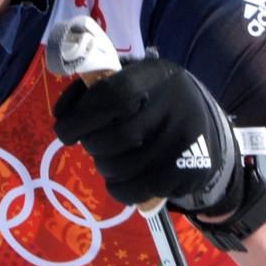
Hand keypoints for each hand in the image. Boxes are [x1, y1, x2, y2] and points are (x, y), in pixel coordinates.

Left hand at [53, 58, 243, 214]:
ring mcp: (183, 142)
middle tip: (93, 143)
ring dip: (104, 167)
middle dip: (92, 145)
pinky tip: (121, 179)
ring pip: (121, 168)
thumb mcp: (130, 77)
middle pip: (115, 138)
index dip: (82, 117)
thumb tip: (62, 115)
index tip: (66, 131)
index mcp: (155, 75)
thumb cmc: (152, 97)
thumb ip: (92, 88)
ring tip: (110, 158)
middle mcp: (175, 106)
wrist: (203, 122)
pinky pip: (135, 190)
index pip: (112, 96)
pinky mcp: (187, 171)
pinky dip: (118, 188)